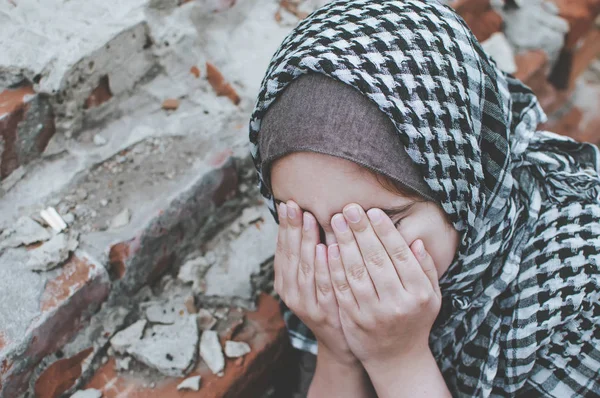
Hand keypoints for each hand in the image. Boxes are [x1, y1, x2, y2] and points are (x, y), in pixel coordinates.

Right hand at [274, 200, 357, 365]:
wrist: (341, 341)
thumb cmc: (329, 301)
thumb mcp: (313, 279)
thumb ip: (308, 254)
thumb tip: (307, 216)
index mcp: (285, 282)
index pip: (282, 250)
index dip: (283, 227)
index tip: (287, 204)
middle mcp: (291, 293)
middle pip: (290, 256)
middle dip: (292, 229)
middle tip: (296, 205)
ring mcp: (306, 304)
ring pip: (303, 269)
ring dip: (305, 242)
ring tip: (309, 219)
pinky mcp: (323, 312)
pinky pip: (322, 285)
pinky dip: (322, 267)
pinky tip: (324, 249)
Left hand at [327, 203, 441, 367]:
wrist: (397, 359)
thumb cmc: (415, 320)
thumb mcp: (431, 296)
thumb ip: (425, 268)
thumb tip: (415, 241)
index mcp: (419, 294)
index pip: (399, 255)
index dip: (385, 232)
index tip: (373, 212)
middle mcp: (397, 303)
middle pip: (376, 260)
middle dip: (361, 231)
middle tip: (349, 208)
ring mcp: (374, 313)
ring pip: (356, 272)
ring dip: (344, 244)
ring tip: (337, 221)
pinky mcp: (353, 320)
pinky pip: (341, 289)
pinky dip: (334, 267)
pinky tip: (327, 248)